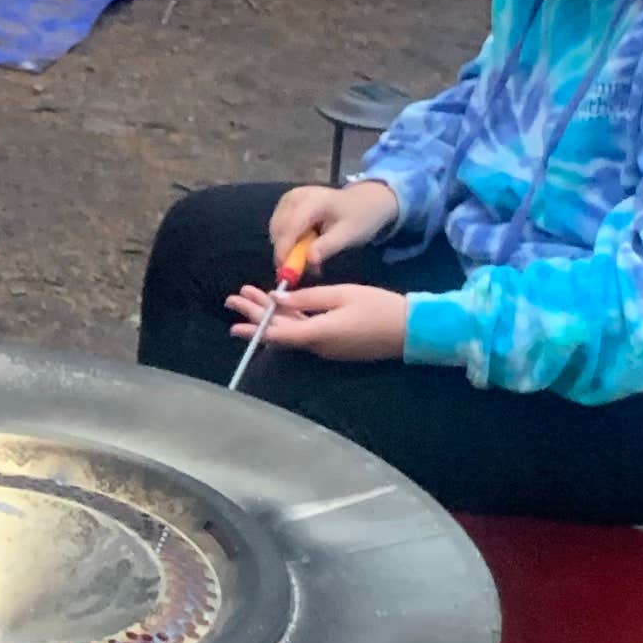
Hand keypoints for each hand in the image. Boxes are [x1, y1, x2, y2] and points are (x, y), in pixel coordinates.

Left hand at [223, 277, 411, 361]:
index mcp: (317, 334)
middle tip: (232, 299)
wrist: (410, 330)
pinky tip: (277, 307)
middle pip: (279, 332)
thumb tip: (277, 298)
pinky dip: (287, 319)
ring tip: (248, 298)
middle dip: (254, 315)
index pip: (277, 331)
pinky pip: (303, 333)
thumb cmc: (378, 308)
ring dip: (269, 315)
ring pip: (289, 331)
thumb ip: (308, 298)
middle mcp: (317, 346)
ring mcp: (325, 348)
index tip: (236, 310)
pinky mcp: (334, 344)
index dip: (255, 321)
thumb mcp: (342, 294)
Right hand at [267, 178, 400, 275]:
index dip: (284, 250)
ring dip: (287, 248)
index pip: (290, 227)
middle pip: (279, 229)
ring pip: (276, 230)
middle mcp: (296, 196)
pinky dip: (288, 241)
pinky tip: (304, 246)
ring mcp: (289, 198)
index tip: (285, 273)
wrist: (364, 201)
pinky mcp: (287, 203)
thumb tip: (309, 260)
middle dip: (285, 252)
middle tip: (301, 270)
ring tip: (307, 257)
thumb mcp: (349, 234)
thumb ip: (328, 246)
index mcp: (314, 200)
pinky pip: (279, 227)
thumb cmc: (359, 217)